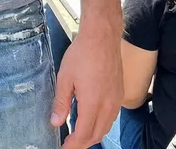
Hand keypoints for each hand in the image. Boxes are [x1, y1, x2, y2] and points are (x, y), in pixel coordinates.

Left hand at [51, 25, 122, 147]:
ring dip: (92, 134)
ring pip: (105, 127)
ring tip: (78, 134)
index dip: (73, 145)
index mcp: (92, 104)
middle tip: (69, 144)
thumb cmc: (81, 55)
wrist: (102, 38)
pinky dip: (101, 124)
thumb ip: (61, 102)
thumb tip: (56, 122)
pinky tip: (91, 118)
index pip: (83, 134)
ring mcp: (116, 101)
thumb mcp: (65, 77)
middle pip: (96, 134)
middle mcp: (108, 106)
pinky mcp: (119, 94)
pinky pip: (111, 117)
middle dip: (82, 143)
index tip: (64, 148)